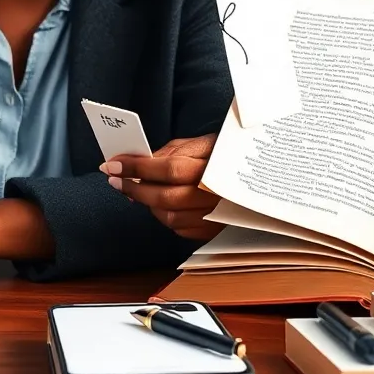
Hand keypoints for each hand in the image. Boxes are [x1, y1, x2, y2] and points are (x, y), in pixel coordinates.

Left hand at [101, 133, 221, 240]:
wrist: (262, 176)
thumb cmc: (228, 155)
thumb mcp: (203, 143)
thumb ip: (172, 151)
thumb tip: (142, 162)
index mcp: (213, 168)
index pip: (166, 169)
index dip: (135, 167)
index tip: (111, 165)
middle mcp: (215, 195)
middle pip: (164, 197)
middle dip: (134, 188)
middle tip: (115, 179)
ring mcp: (216, 216)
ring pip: (169, 217)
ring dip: (147, 204)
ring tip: (136, 190)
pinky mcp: (215, 231)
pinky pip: (180, 229)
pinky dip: (164, 217)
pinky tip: (159, 204)